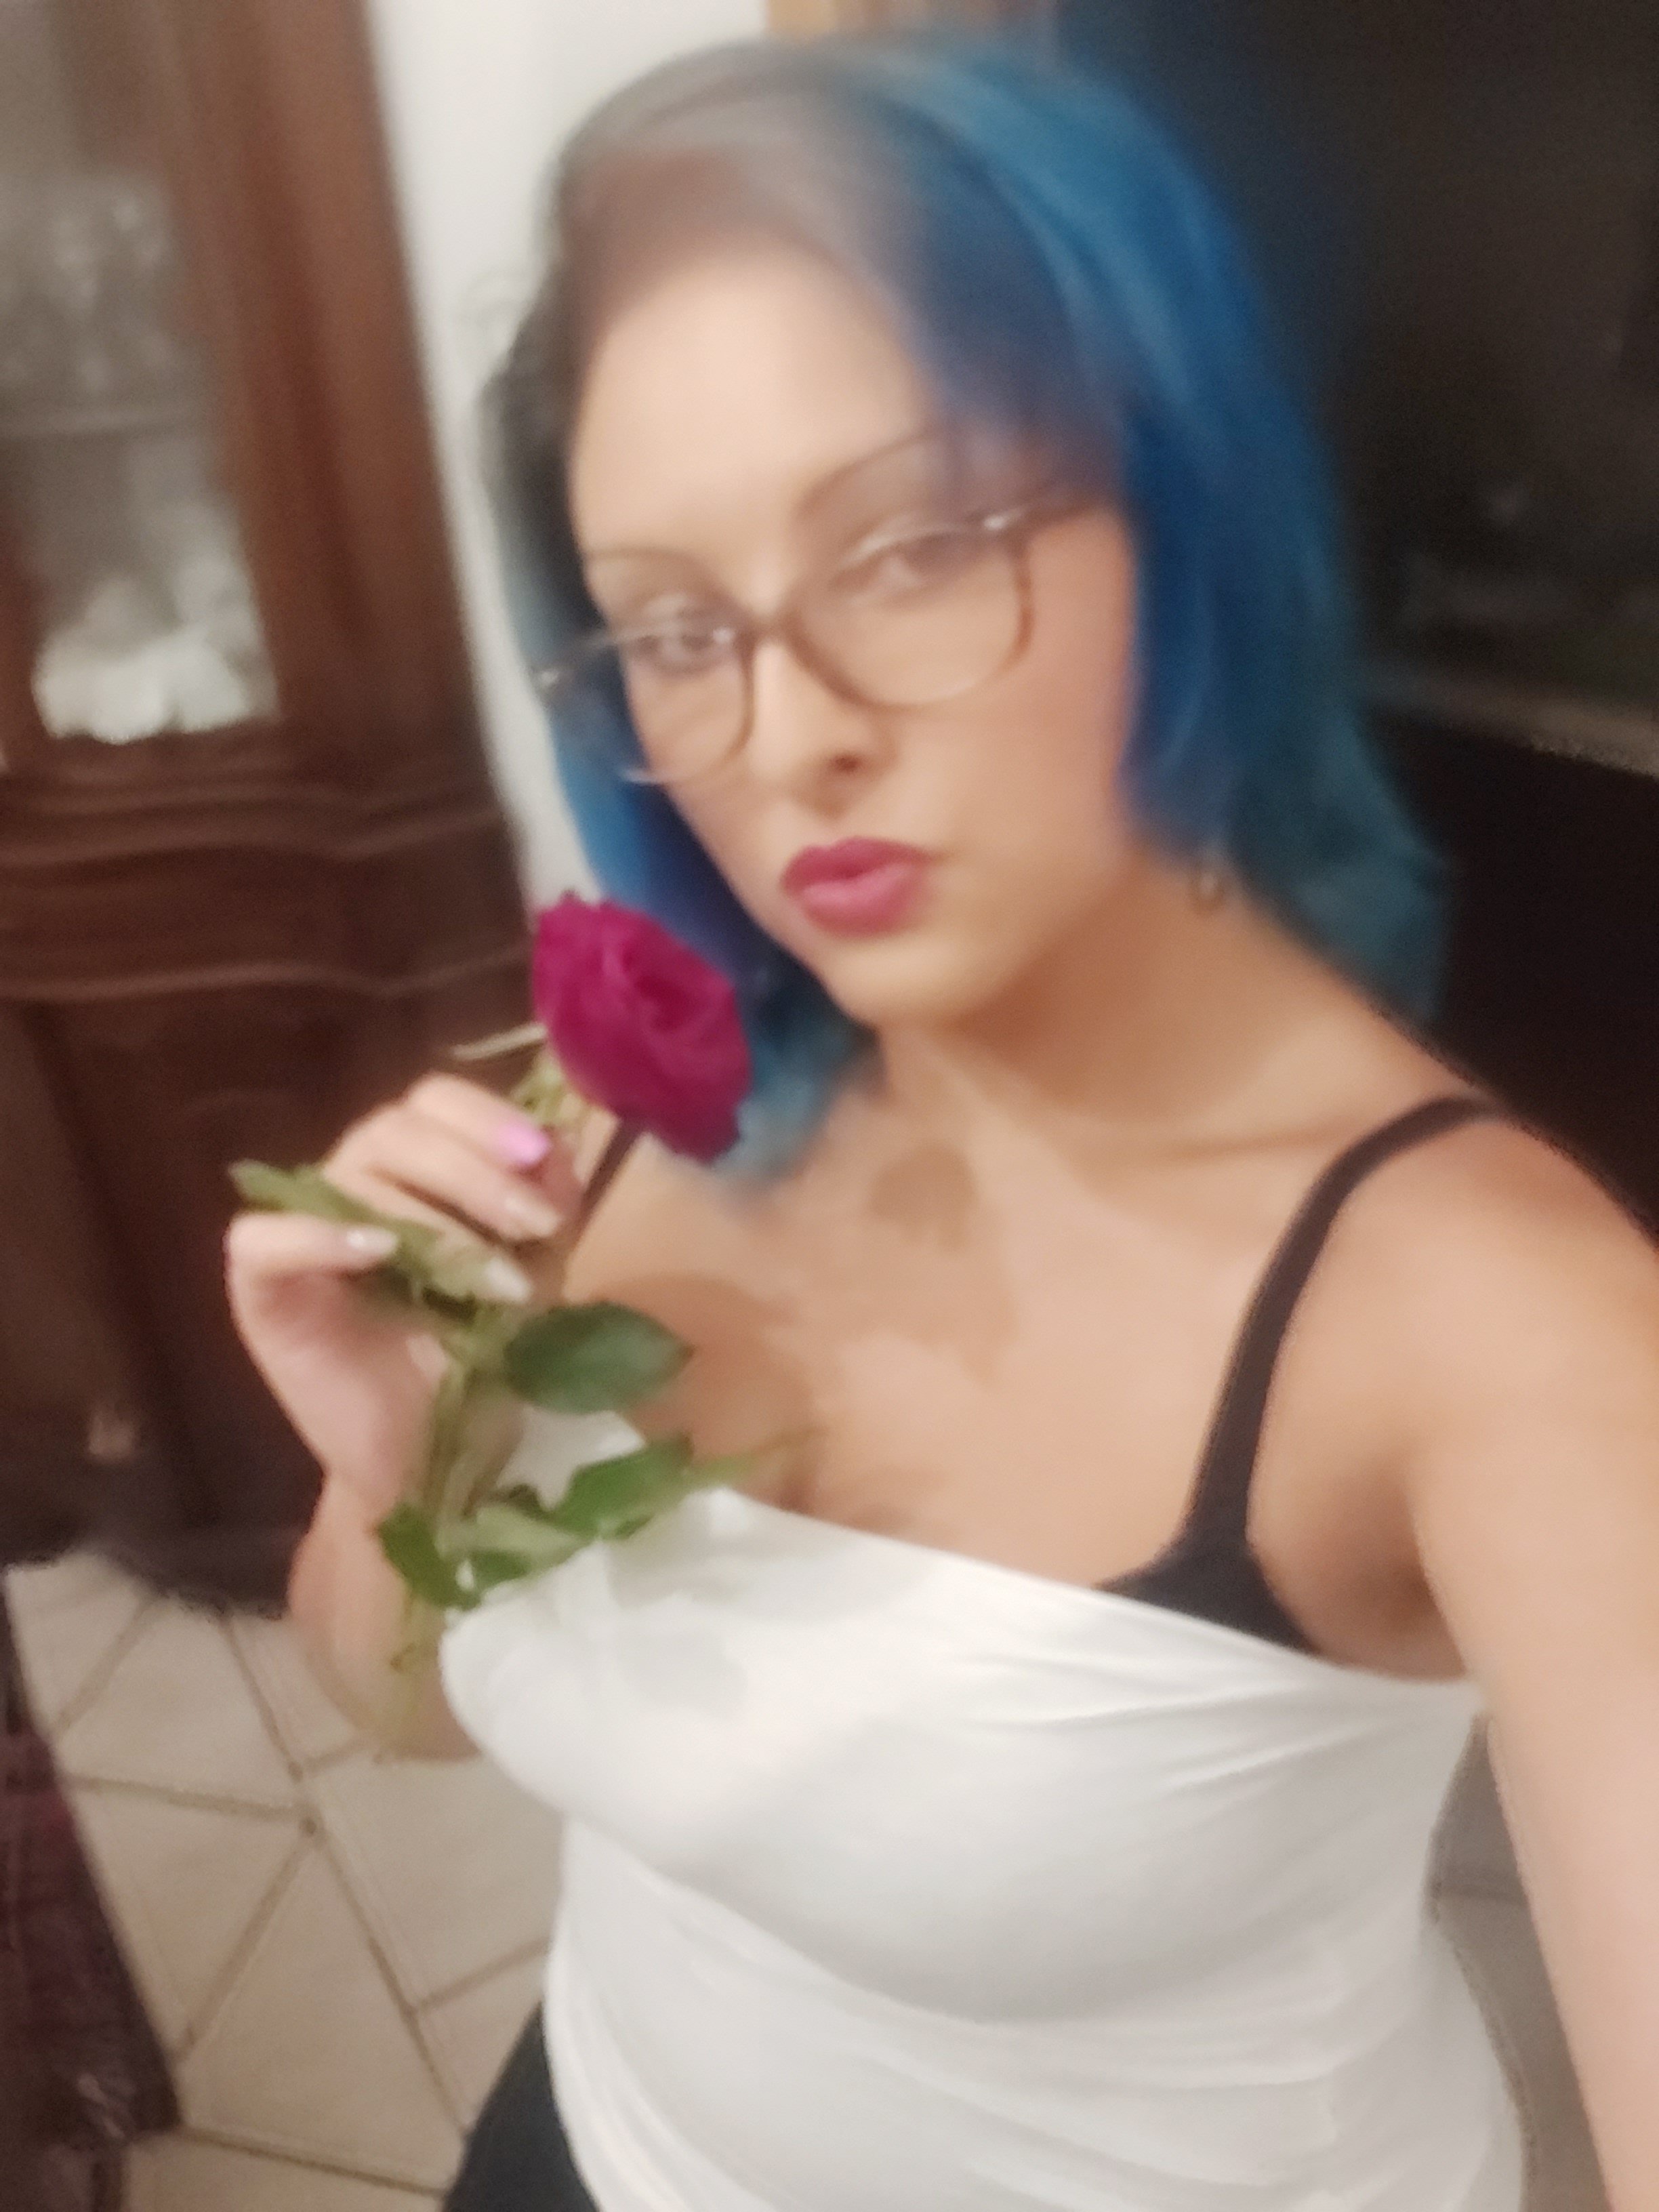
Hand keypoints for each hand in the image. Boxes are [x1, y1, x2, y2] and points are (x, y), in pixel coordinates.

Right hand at [225, 1075, 580, 1518]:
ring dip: (434, 1220)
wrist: (440, 1456)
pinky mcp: (261, 1289)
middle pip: (396, 1128)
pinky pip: (264, 1238)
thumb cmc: (483, 1355)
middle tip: (535, 1226)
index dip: (486, 1117)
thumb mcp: (537, 1267)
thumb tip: (552, 1142)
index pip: (435, 1100)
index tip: (539, 1155)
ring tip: (495, 1283)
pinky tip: (378, 1251)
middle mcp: (354, 1181)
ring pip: (347, 1174)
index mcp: (416, 1166)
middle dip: (476, 1172)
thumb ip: (545, 1200)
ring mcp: (301, 1229)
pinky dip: (318, 1234)